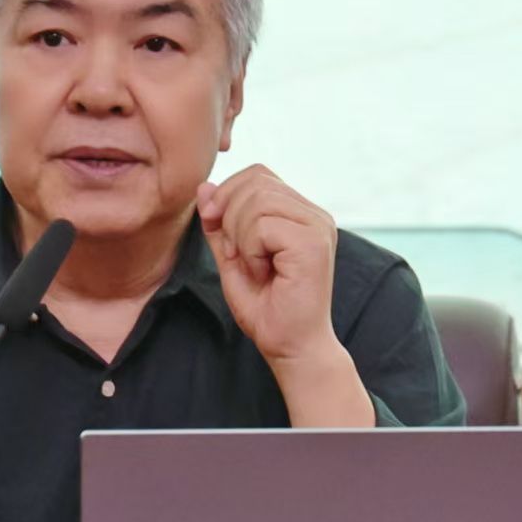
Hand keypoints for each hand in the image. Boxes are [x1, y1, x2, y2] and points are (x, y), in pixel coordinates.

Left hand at [196, 165, 338, 366]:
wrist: (291, 347)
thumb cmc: (267, 309)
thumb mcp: (232, 258)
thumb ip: (219, 224)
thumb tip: (204, 187)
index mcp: (300, 213)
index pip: (258, 174)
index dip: (228, 193)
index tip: (216, 226)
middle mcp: (314, 214)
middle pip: (255, 181)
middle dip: (229, 216)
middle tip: (237, 255)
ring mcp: (318, 226)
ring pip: (258, 200)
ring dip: (240, 236)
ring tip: (253, 266)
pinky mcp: (313, 243)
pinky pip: (263, 225)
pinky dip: (250, 250)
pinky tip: (264, 273)